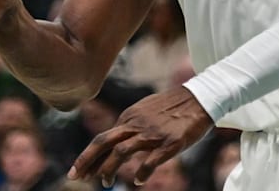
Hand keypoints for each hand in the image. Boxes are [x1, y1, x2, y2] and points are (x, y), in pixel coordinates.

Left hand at [69, 86, 212, 186]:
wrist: (202, 97)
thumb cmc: (175, 106)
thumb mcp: (147, 109)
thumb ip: (132, 123)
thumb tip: (118, 139)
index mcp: (130, 116)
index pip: (104, 138)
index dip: (89, 156)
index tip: (81, 170)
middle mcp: (137, 124)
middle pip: (104, 141)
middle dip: (86, 160)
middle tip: (76, 177)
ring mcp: (153, 134)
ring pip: (121, 152)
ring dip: (108, 170)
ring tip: (105, 183)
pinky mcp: (170, 143)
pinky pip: (150, 162)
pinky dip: (141, 174)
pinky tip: (139, 181)